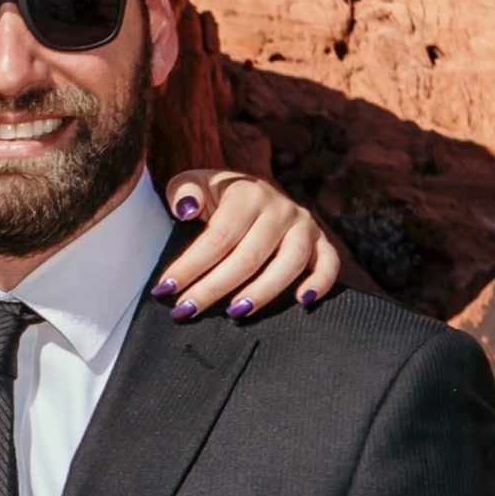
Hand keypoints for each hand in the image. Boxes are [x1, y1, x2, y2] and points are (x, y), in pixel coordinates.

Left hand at [152, 170, 340, 320]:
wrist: (251, 189)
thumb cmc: (215, 194)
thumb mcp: (193, 182)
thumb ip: (183, 191)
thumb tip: (186, 210)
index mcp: (247, 193)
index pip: (218, 236)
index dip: (191, 265)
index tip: (166, 289)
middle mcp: (280, 207)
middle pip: (248, 256)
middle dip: (214, 287)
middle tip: (186, 309)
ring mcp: (304, 224)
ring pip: (289, 263)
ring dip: (262, 292)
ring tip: (234, 313)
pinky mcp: (321, 240)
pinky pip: (328, 262)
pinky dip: (321, 282)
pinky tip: (302, 302)